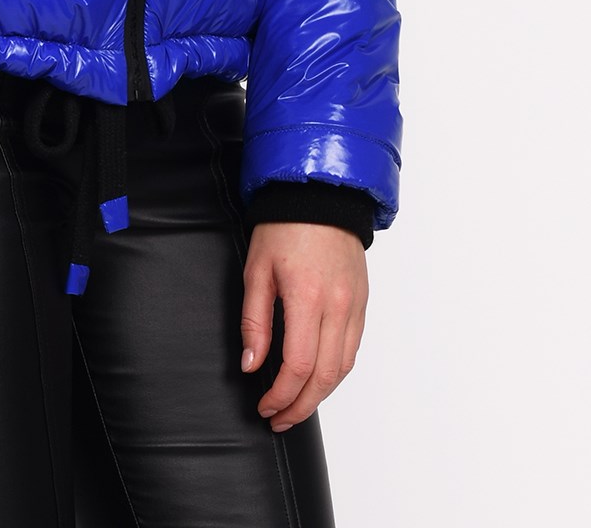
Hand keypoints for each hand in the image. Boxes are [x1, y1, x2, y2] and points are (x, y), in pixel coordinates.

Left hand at [239, 221, 367, 430]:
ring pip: (343, 368)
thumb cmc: (284, 227)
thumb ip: (255, 321)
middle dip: (300, 406)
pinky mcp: (361, 303)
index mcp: (308, 297)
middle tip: (279, 418)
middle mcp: (337, 306)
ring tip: (295, 406)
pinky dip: (335, 372)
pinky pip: (352, 349)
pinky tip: (316, 378)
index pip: (298, 365)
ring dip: (320, 395)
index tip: (264, 405)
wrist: (320, 196)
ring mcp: (354, 306)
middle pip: (324, 376)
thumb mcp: (257, 270)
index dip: (280, 395)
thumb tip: (252, 365)